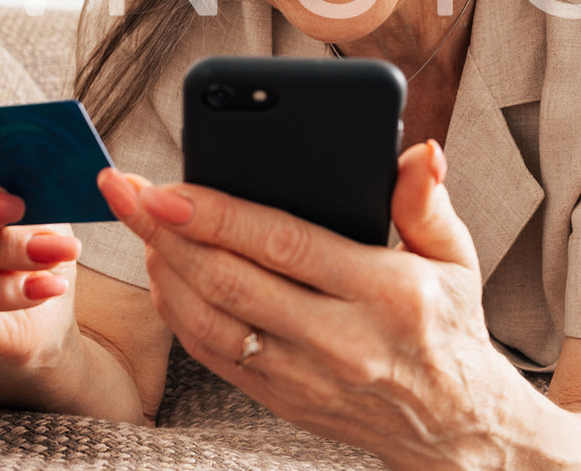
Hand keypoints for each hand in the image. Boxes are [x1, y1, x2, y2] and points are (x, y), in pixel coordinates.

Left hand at [99, 141, 522, 468]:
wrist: (454, 428)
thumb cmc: (450, 328)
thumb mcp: (455, 259)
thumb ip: (426, 201)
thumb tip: (417, 152)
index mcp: (383, 293)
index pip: (283, 245)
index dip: (216, 214)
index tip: (166, 186)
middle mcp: (338, 340)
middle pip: (230, 280)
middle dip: (165, 232)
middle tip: (124, 191)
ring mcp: (304, 376)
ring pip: (209, 322)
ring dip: (163, 271)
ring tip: (138, 226)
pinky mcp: (281, 399)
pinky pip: (212, 356)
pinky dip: (177, 313)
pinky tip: (163, 274)